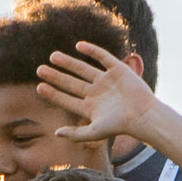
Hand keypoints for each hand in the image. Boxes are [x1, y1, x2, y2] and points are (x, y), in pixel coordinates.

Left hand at [35, 41, 157, 147]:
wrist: (142, 115)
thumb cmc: (119, 126)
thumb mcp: (94, 132)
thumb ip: (75, 134)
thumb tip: (56, 133)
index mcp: (89, 107)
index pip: (66, 98)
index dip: (53, 93)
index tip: (39, 86)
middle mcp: (95, 93)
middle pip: (71, 82)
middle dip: (56, 76)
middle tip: (40, 69)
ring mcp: (106, 81)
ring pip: (83, 69)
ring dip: (68, 63)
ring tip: (52, 57)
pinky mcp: (118, 70)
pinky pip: (103, 57)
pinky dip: (92, 51)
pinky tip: (79, 46)